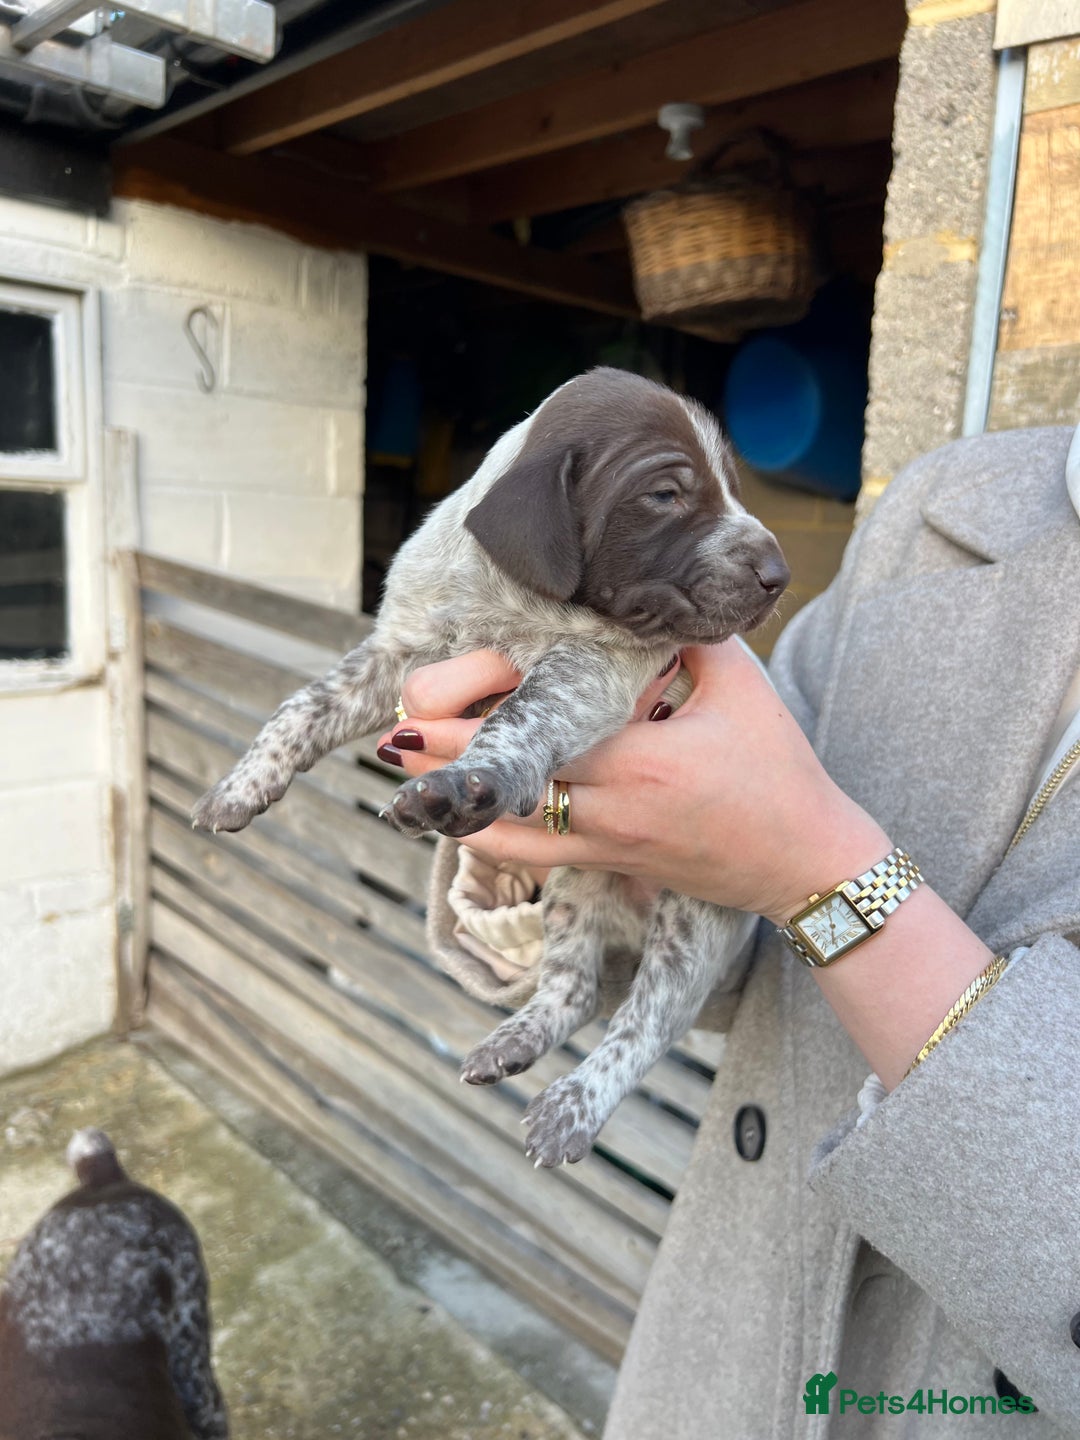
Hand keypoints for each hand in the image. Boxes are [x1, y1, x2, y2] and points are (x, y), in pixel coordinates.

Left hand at [377, 641, 888, 925]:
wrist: (803, 862)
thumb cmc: (777, 770)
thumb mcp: (740, 687)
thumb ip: (686, 636)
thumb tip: (636, 595)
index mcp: (639, 760)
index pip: (538, 735)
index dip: (476, 720)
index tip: (427, 701)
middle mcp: (610, 810)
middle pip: (502, 788)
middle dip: (442, 763)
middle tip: (394, 735)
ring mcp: (604, 845)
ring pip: (504, 836)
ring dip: (453, 807)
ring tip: (408, 778)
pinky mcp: (606, 865)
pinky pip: (531, 857)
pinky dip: (488, 836)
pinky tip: (461, 816)